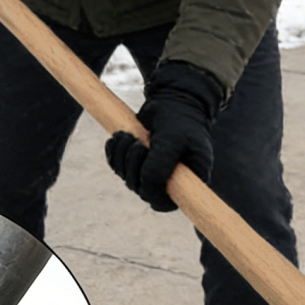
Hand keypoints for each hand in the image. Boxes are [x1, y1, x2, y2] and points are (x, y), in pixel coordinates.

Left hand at [106, 61, 225, 211]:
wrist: (172, 100)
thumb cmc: (178, 120)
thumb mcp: (172, 141)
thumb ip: (159, 169)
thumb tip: (144, 192)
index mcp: (189, 181)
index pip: (166, 203)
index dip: (152, 193)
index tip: (147, 170)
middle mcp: (171, 181)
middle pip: (143, 191)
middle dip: (133, 167)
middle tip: (137, 144)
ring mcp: (153, 173)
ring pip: (128, 179)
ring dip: (122, 157)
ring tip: (127, 136)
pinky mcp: (138, 163)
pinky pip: (118, 167)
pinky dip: (115, 152)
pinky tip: (119, 137)